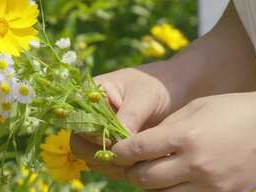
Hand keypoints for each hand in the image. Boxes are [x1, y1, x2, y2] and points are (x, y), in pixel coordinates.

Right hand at [70, 64, 189, 179]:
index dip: (92, 135)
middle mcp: (90, 118)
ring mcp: (100, 135)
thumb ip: (129, 117)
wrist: (177, 91)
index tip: (115, 140)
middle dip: (101, 154)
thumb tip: (117, 143)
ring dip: (112, 165)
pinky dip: (120, 170)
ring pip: (92, 160)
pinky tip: (140, 164)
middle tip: (127, 157)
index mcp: (90, 97)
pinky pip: (108, 167)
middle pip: (79, 144)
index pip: (78, 121)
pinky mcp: (113, 149)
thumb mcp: (145, 96)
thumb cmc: (158, 85)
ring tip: (138, 160)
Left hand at [112, 91, 255, 191]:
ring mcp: (211, 184)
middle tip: (130, 165)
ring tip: (152, 173)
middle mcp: (195, 163)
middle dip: (131, 172)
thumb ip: (166, 128)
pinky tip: (175, 181)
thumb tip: (141, 144)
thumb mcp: (195, 108)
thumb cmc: (234, 109)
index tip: (114, 151)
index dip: (120, 152)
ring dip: (151, 185)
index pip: (138, 150)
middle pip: (145, 179)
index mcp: (184, 135)